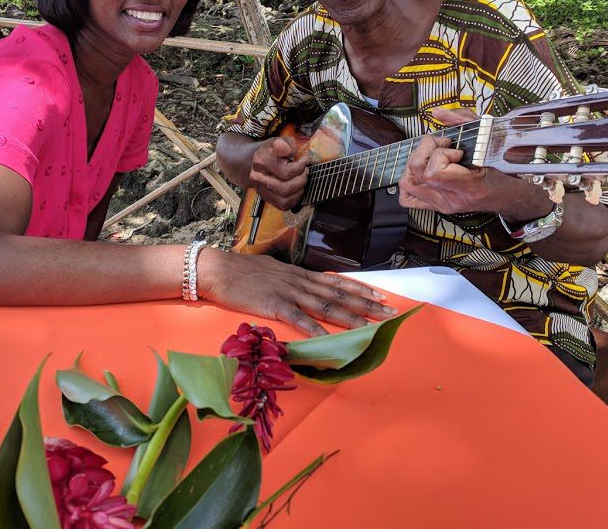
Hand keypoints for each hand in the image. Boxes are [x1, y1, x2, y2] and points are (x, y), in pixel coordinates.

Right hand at [199, 249, 396, 336]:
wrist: (217, 269)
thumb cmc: (240, 272)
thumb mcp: (271, 271)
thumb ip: (289, 280)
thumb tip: (303, 288)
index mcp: (299, 274)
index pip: (336, 281)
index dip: (360, 288)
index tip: (380, 295)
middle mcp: (299, 281)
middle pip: (339, 294)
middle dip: (366, 304)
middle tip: (389, 312)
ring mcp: (288, 293)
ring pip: (326, 306)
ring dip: (351, 316)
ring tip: (371, 325)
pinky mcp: (274, 305)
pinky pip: (299, 319)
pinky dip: (316, 329)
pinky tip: (330, 338)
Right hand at [248, 136, 308, 210]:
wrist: (254, 161)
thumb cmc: (270, 151)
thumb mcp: (278, 141)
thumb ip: (285, 143)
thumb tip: (289, 150)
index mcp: (261, 161)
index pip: (285, 171)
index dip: (301, 166)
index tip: (305, 159)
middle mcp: (258, 178)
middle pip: (285, 188)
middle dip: (301, 180)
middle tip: (305, 171)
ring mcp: (261, 190)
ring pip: (285, 199)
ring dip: (299, 190)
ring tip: (302, 179)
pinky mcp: (266, 198)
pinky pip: (284, 205)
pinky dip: (295, 199)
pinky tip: (297, 188)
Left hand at [397, 108, 543, 215]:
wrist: (509, 196)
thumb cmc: (504, 169)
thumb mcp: (490, 139)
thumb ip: (462, 122)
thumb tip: (437, 112)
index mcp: (469, 186)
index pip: (435, 173)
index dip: (440, 154)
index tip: (455, 149)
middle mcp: (452, 199)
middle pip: (416, 173)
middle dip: (425, 151)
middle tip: (442, 147)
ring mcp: (442, 204)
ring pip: (407, 183)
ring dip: (415, 163)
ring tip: (432, 156)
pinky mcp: (436, 206)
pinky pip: (408, 198)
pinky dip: (409, 181)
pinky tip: (422, 171)